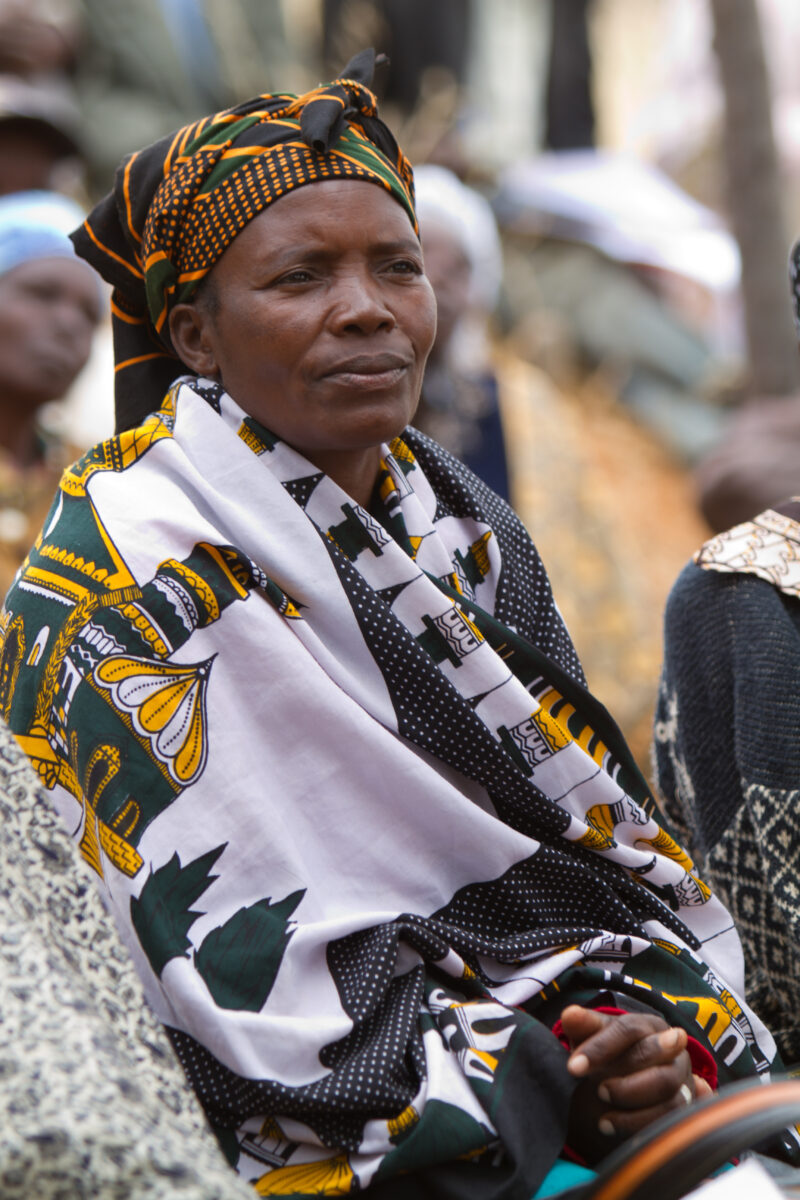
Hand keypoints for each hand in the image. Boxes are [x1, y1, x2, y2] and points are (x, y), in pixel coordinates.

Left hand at [561, 1005, 711, 1162]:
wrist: (625, 1080)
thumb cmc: (609, 1052)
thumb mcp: (594, 1036)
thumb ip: (582, 1026)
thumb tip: (570, 1015)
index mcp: (649, 1024)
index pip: (628, 1029)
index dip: (600, 1047)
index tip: (573, 1067)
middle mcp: (673, 1048)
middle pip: (653, 1057)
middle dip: (621, 1075)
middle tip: (597, 1090)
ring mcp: (682, 1078)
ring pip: (667, 1088)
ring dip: (631, 1100)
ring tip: (601, 1115)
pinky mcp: (684, 1107)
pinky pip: (669, 1117)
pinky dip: (638, 1123)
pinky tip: (609, 1125)